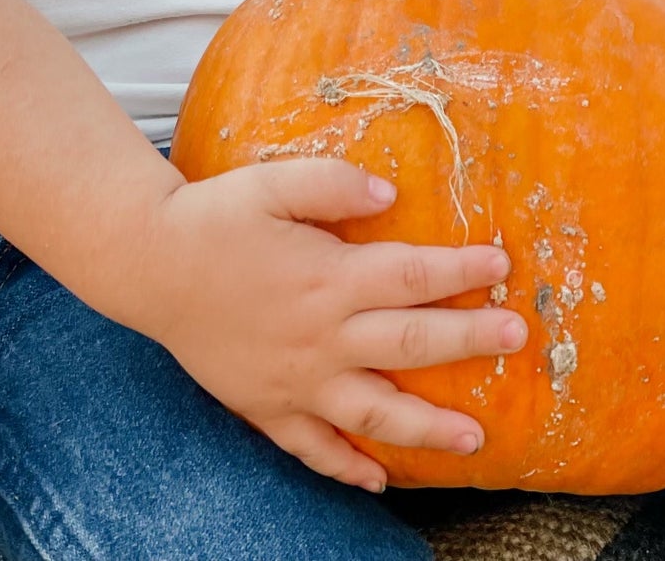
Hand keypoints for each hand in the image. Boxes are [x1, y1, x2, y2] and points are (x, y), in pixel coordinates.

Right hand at [134, 159, 527, 492]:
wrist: (148, 264)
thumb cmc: (213, 216)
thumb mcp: (273, 182)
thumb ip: (334, 183)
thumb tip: (389, 193)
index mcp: (328, 276)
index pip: (413, 276)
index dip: (462, 271)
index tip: (500, 265)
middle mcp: (321, 336)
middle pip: (412, 344)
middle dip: (470, 341)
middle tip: (516, 337)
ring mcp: (297, 380)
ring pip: (376, 414)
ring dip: (430, 428)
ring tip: (475, 437)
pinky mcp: (268, 407)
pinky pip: (315, 449)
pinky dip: (349, 468)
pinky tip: (381, 480)